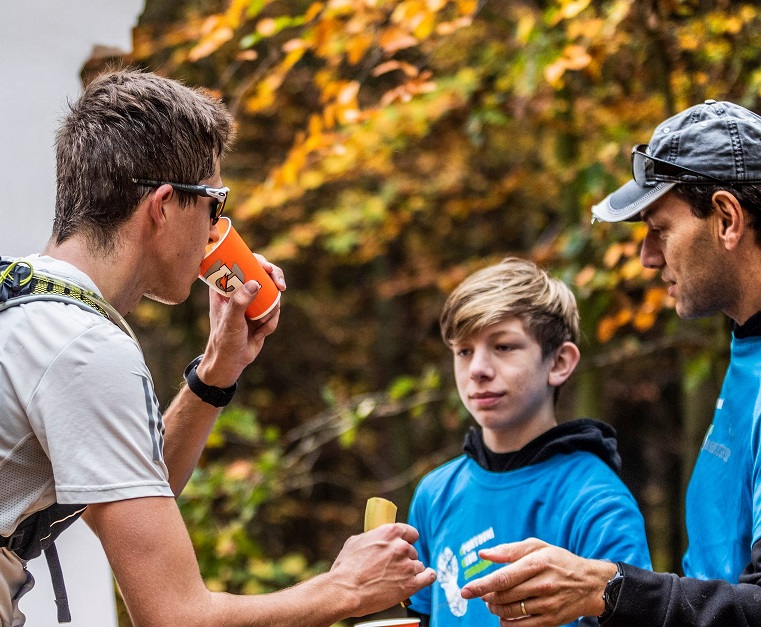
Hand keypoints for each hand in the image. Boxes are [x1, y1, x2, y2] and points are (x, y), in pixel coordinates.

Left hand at [198, 256, 285, 387]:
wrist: (231, 362)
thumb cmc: (224, 341)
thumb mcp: (231, 321)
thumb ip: (240, 302)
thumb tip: (255, 283)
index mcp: (224, 287)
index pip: (240, 263)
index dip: (256, 260)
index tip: (266, 267)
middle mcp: (238, 291)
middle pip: (262, 273)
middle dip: (274, 280)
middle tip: (281, 286)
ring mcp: (251, 302)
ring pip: (272, 293)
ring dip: (272, 310)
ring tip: (260, 325)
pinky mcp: (261, 313)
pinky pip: (275, 310)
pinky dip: (272, 322)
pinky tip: (260, 334)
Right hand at [330, 523, 435, 615]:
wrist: (346, 590)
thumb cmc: (347, 567)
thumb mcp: (357, 541)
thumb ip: (373, 537)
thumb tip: (376, 538)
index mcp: (390, 532)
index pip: (410, 532)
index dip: (408, 539)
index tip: (406, 544)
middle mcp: (402, 547)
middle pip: (413, 550)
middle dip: (405, 557)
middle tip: (393, 566)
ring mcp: (407, 566)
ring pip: (418, 565)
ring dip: (411, 570)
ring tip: (399, 577)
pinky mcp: (411, 584)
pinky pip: (429, 577)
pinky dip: (428, 576)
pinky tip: (426, 576)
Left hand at [459, 538, 614, 625]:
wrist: (590, 584)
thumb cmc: (559, 561)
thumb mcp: (537, 547)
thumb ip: (508, 550)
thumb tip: (483, 554)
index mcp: (537, 563)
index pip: (502, 578)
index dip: (481, 585)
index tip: (465, 591)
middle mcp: (543, 585)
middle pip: (503, 596)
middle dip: (486, 597)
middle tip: (483, 594)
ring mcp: (547, 605)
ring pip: (510, 612)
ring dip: (495, 609)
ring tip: (493, 602)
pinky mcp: (551, 621)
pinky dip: (507, 623)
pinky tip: (503, 616)